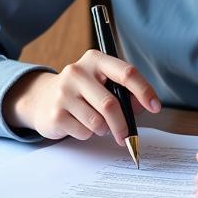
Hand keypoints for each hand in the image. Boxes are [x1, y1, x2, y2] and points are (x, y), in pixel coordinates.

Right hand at [2, 50, 159, 143]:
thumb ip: (126, 94)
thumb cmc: (83, 92)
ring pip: (97, 122)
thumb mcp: (103, 85)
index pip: (126, 73)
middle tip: (127, 138)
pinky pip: (84, 132)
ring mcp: (63, 92)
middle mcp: (77, 71)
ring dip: (104, 130)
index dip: (144, 91)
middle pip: (111, 104)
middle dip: (123, 125)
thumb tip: (144, 106)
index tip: (155, 107)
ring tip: (97, 124)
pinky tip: (79, 124)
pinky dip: (88, 134)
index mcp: (95, 59)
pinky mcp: (55, 113)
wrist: (42, 99)